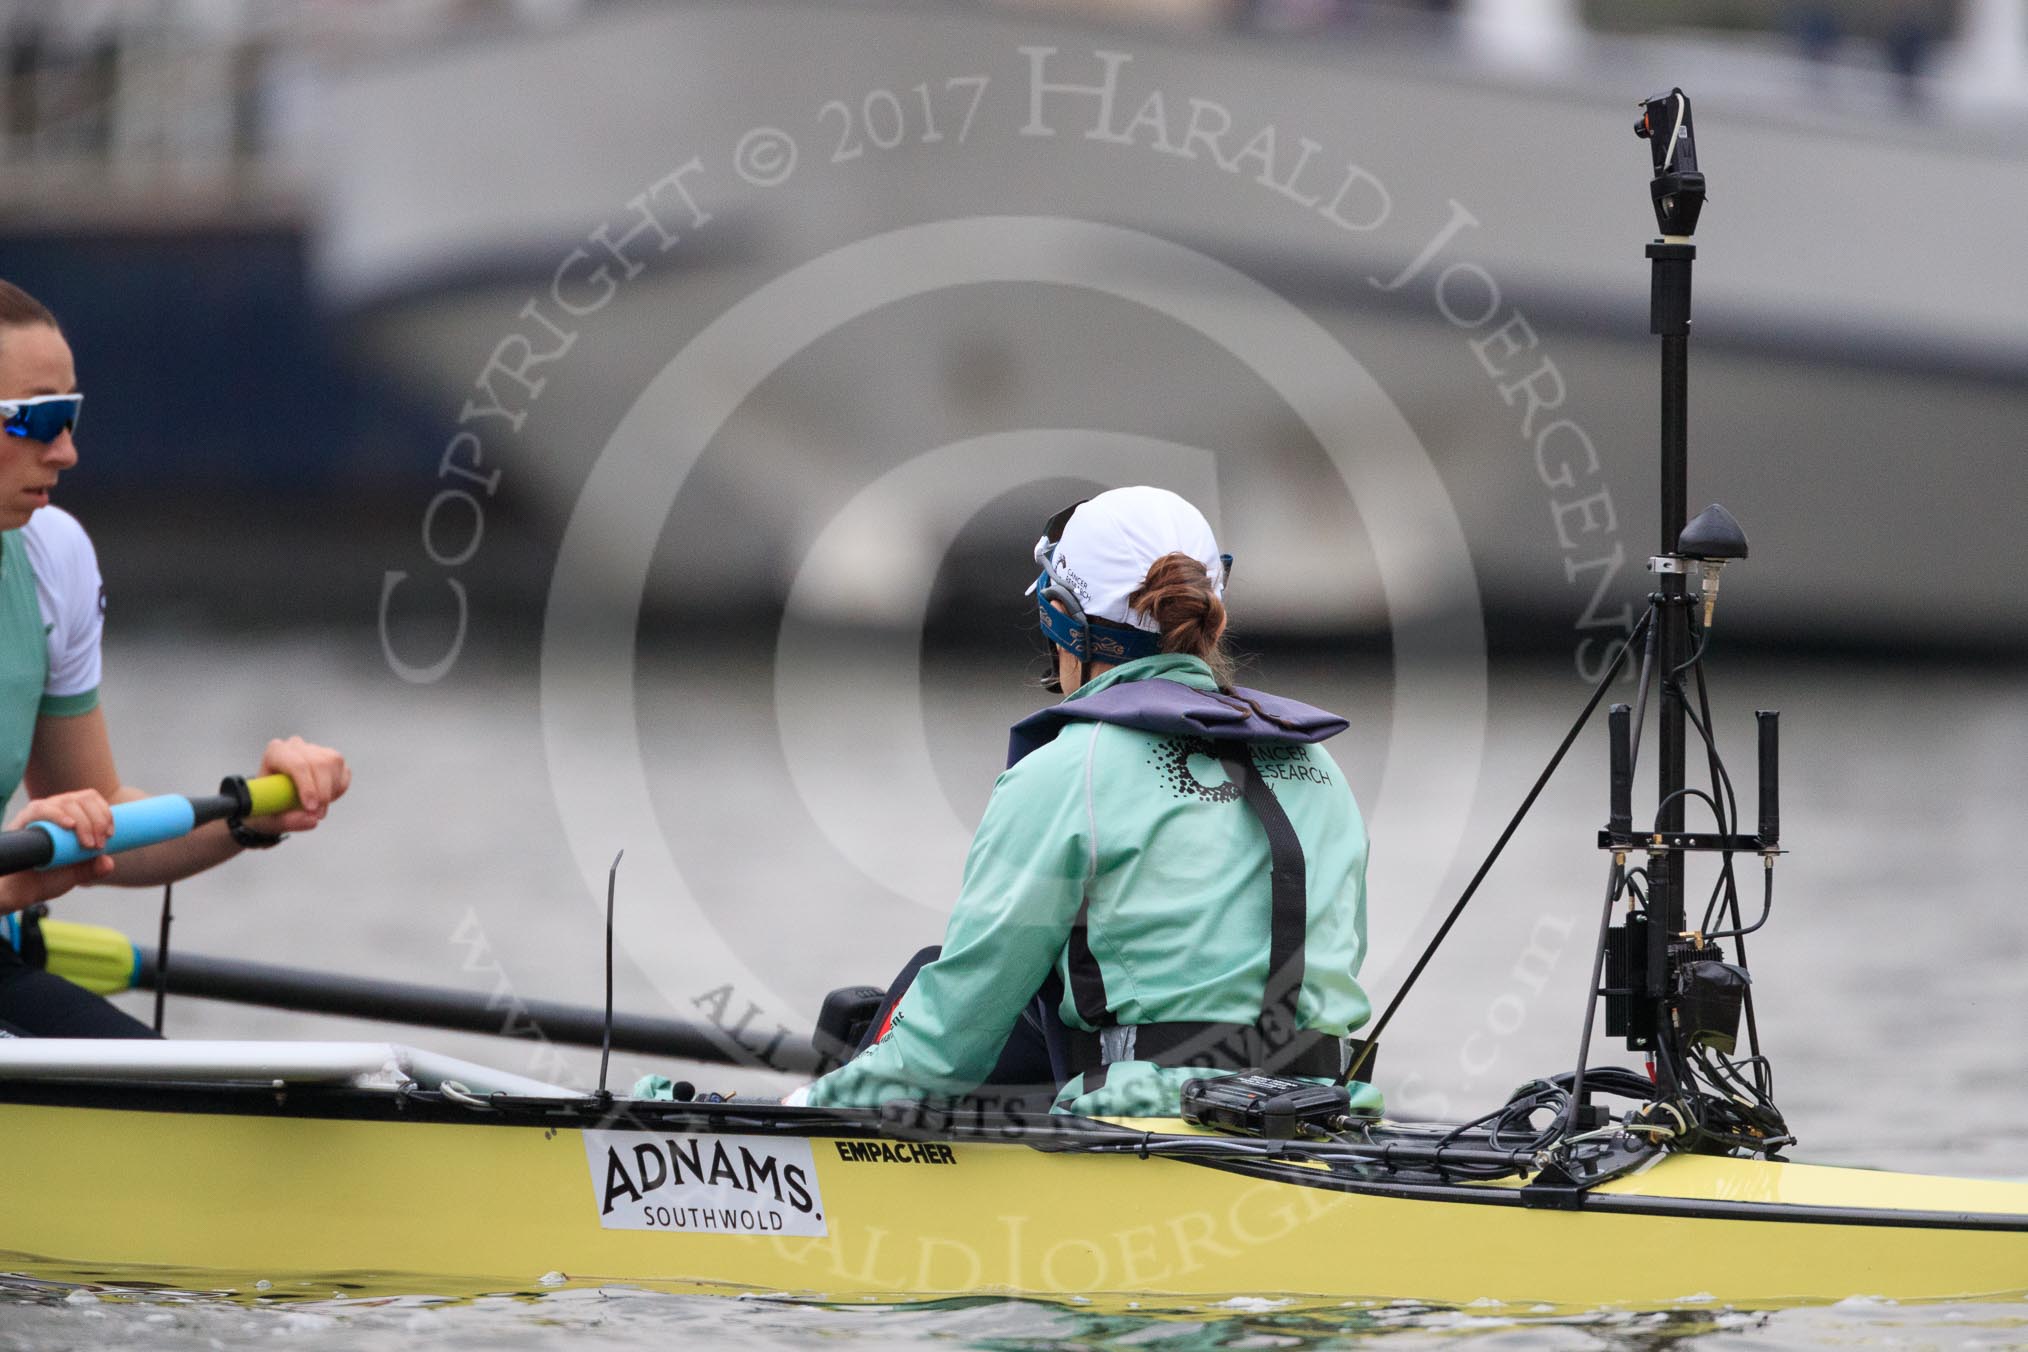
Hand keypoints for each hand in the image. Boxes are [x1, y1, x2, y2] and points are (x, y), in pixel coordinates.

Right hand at [0, 790, 115, 912]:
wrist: (20, 891)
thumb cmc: (47, 878)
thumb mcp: (76, 873)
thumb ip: (93, 868)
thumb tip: (108, 863)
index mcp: (69, 816)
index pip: (90, 798)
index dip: (105, 812)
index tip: (111, 834)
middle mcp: (54, 810)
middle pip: (82, 799)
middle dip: (97, 820)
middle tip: (99, 845)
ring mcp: (39, 814)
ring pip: (66, 801)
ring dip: (84, 822)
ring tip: (87, 845)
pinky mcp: (23, 821)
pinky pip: (40, 809)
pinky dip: (58, 814)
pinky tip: (70, 825)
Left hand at [244, 737, 350, 835]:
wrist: (274, 800)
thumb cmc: (268, 806)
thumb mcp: (269, 819)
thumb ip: (287, 821)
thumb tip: (312, 820)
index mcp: (275, 752)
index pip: (297, 764)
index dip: (308, 787)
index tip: (311, 809)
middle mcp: (296, 746)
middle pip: (320, 763)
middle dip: (323, 793)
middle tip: (317, 815)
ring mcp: (316, 749)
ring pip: (334, 765)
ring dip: (331, 791)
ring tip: (318, 808)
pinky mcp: (332, 758)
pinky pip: (344, 772)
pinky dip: (338, 790)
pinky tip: (324, 798)